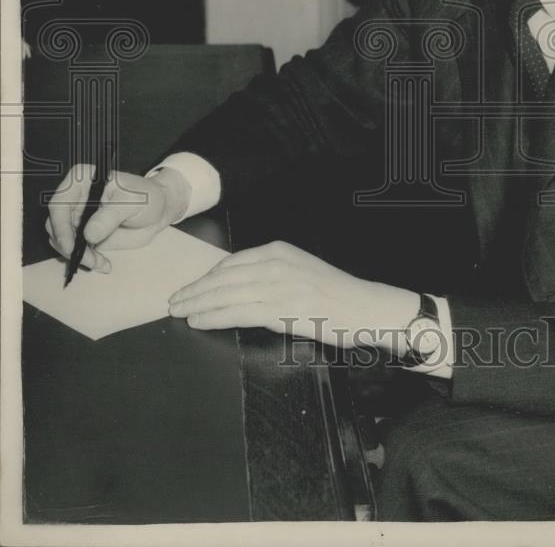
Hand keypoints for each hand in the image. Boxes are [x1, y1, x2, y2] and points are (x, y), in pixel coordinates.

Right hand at [46, 164, 189, 271]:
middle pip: (56, 225)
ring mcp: (78, 217)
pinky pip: (76, 250)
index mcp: (82, 180)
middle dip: (69, 246)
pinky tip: (103, 264)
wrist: (158, 210)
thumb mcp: (133, 202)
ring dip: (78, 256)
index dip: (60, 226)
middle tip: (89, 260)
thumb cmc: (147, 197)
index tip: (70, 246)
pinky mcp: (84, 234)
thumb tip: (89, 234)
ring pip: (63, 241)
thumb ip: (111, 215)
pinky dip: (87, 260)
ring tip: (100, 263)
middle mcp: (75, 198)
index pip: (59, 203)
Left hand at [168, 240, 417, 350]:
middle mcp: (275, 263)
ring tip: (180, 311)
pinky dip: (214, 316)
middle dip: (195, 289)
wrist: (363, 306)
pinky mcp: (280, 308)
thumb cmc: (334, 294)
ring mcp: (277, 285)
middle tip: (173, 300)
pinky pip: (237, 312)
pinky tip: (199, 321)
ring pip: (225, 294)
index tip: (191, 286)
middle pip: (224, 277)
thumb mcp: (300, 269)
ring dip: (198, 303)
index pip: (232, 262)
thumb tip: (238, 283)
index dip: (207, 276)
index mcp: (279, 250)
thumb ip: (271, 272)